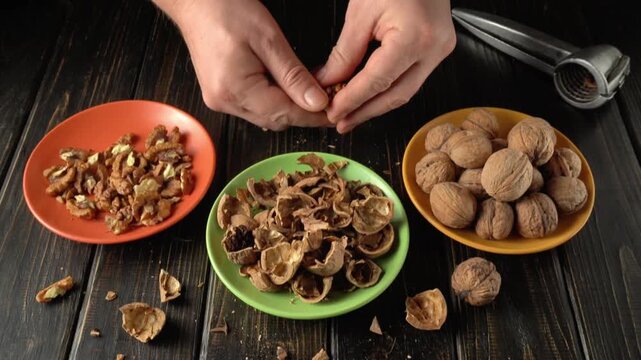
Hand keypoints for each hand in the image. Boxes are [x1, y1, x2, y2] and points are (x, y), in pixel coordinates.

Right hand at [154, 0, 330, 130]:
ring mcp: (220, 101)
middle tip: (329, 97)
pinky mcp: (220, 95)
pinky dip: (273, 101)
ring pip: (266, 116)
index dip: (314, 116)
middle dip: (303, 112)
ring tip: (310, 90)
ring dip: (289, 107)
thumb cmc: (226, 10)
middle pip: (276, 120)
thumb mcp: (268, 39)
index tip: (336, 113)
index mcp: (236, 90)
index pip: (285, 114)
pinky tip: (286, 86)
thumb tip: (317, 103)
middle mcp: (225, 102)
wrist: (194, 2)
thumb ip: (293, 75)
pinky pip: (254, 107)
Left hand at [316, 0, 455, 132]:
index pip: (378, 80)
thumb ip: (345, 52)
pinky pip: (411, 78)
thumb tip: (329, 81)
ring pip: (405, 91)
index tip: (333, 112)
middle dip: (365, 112)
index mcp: (415, 37)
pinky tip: (369, 97)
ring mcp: (440, 51)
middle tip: (341, 123)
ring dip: (376, 105)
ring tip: (351, 115)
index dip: (353, 100)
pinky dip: (387, 90)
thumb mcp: (361, 12)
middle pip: (396, 95)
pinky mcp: (438, 50)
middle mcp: (434, 49)